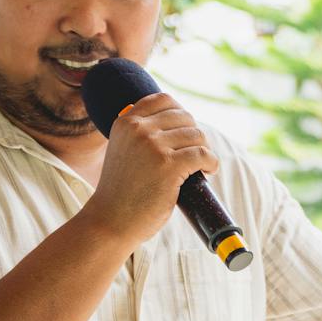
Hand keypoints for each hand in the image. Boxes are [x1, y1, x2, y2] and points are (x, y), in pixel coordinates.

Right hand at [80, 93, 216, 248]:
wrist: (110, 220)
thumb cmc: (121, 190)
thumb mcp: (123, 149)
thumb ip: (140, 133)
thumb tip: (175, 120)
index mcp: (125, 122)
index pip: (164, 100)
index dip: (181, 115)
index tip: (185, 132)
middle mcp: (138, 129)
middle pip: (185, 117)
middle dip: (194, 136)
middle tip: (194, 155)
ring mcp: (153, 146)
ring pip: (197, 135)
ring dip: (204, 151)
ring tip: (201, 166)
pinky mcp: (168, 165)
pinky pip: (203, 154)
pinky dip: (211, 163)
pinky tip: (208, 171)